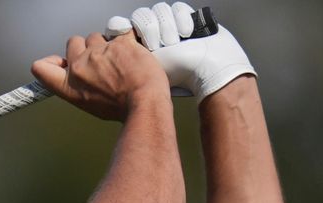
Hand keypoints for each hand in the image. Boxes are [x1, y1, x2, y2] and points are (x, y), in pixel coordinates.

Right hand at [31, 30, 168, 121]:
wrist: (144, 102)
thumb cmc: (121, 108)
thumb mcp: (90, 104)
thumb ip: (79, 87)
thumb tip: (79, 77)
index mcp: (70, 85)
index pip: (41, 68)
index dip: (48, 62)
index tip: (58, 63)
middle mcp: (79, 66)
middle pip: (73, 42)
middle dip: (85, 48)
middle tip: (100, 61)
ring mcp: (99, 52)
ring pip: (96, 36)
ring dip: (105, 44)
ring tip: (120, 61)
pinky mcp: (118, 42)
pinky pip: (120, 32)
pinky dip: (126, 40)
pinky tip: (133, 53)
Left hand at [107, 2, 256, 101]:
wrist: (209, 70)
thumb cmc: (177, 73)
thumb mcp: (146, 66)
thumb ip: (127, 55)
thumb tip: (113, 39)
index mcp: (140, 45)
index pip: (126, 25)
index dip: (125, 26)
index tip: (123, 30)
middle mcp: (154, 33)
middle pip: (142, 15)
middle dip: (151, 29)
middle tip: (161, 45)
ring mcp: (171, 25)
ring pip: (159, 11)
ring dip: (168, 27)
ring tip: (175, 43)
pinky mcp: (186, 17)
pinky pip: (177, 9)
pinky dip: (182, 20)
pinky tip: (187, 34)